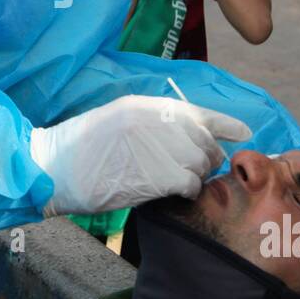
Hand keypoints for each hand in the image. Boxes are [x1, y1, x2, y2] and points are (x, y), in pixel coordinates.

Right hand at [31, 95, 252, 215]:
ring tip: (178, 182)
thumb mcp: (119, 120)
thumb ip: (154, 124)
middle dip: (207, 159)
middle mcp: (157, 121)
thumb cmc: (83, 147)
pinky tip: (174, 193)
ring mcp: (158, 147)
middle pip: (205, 142)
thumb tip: (190, 138)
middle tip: (195, 170)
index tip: (244, 133)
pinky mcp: (156, 175)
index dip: (226, 125)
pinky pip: (190, 184)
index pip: (200, 112)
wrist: (55, 166)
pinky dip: (187, 191)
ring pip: (201, 164)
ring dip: (196, 176)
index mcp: (148, 105)